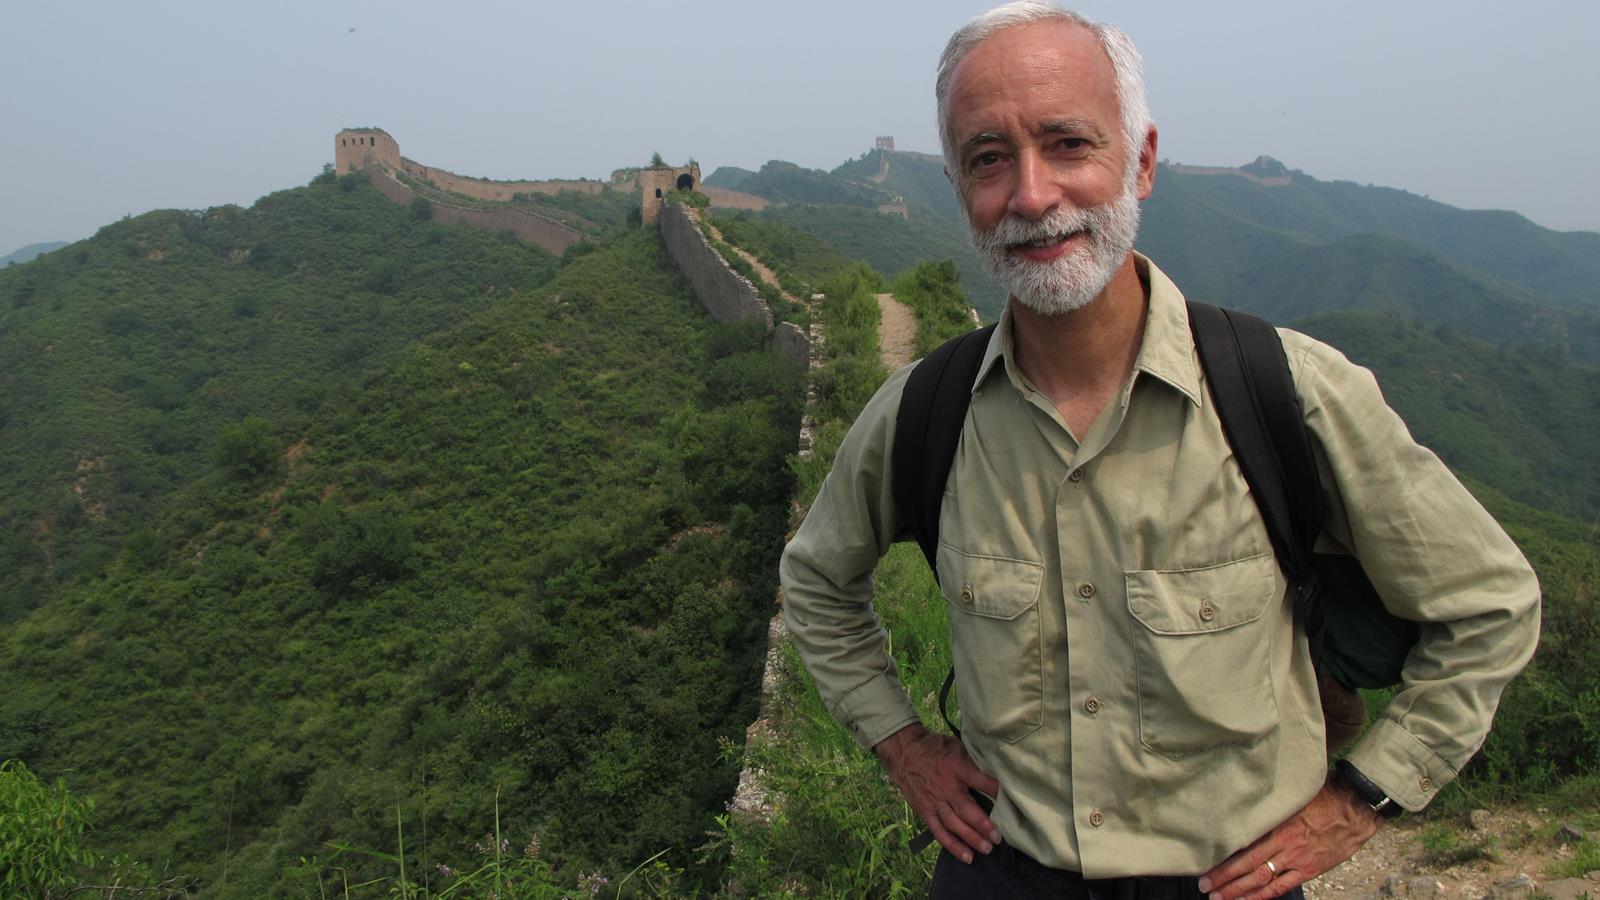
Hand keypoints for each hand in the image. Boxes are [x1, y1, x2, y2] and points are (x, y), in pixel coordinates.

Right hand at [873, 722, 1001, 863]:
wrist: (904, 752)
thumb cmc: (934, 748)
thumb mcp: (955, 745)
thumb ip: (972, 759)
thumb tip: (996, 769)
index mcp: (956, 767)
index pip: (979, 780)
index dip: (995, 790)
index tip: (1010, 799)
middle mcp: (945, 787)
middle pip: (966, 809)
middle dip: (983, 825)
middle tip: (998, 837)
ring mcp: (934, 802)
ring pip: (954, 824)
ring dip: (971, 838)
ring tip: (987, 848)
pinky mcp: (925, 812)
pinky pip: (939, 832)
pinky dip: (952, 845)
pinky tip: (967, 856)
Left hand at [1197, 779, 1382, 899]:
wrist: (1355, 808)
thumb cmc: (1324, 797)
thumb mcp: (1292, 797)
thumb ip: (1270, 807)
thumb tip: (1245, 807)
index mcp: (1277, 825)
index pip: (1243, 847)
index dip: (1223, 860)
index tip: (1206, 867)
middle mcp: (1284, 845)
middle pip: (1247, 866)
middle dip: (1225, 879)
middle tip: (1205, 887)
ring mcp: (1297, 860)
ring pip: (1262, 880)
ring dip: (1239, 891)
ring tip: (1220, 898)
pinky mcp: (1310, 869)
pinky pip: (1283, 886)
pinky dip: (1265, 896)